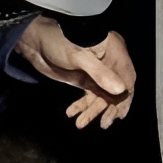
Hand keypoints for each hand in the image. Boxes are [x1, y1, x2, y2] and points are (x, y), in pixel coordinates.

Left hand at [17, 17, 135, 129]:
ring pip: (101, 95)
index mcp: (114, 51)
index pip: (127, 77)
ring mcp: (96, 72)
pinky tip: (73, 114)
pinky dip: (82, 107)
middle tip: (103, 123)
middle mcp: (109, 63)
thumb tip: (121, 90)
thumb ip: (99, 73)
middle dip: (108, 108)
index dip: (125, 96)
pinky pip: (89, 96)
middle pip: (115, 89)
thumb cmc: (58, 40)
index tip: (119, 113)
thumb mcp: (79, 56)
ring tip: (80, 123)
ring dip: (93, 111)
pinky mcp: (85, 79)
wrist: (35, 40)